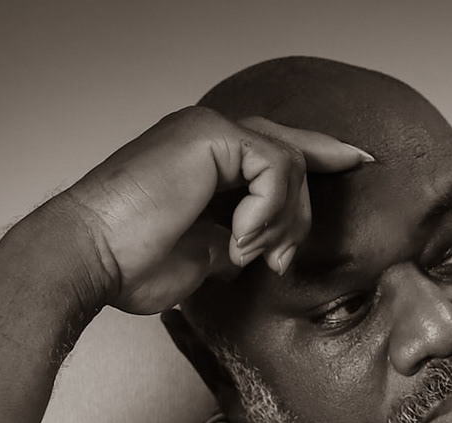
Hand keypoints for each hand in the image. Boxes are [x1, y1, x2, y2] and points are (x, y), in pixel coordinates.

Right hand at [45, 105, 370, 315]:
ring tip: (245, 254)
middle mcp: (205, 134)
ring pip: (290, 164)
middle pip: (292, 150)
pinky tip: (239, 240)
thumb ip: (233, 241)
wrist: (90, 258)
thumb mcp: (200, 256)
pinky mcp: (209, 135)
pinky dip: (267, 212)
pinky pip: (276, 168)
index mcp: (202, 158)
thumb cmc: (129, 263)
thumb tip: (253, 249)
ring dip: (279, 221)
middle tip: (283, 257)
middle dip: (305, 206)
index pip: (276, 147)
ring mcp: (207, 130)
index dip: (323, 153)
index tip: (361, 161)